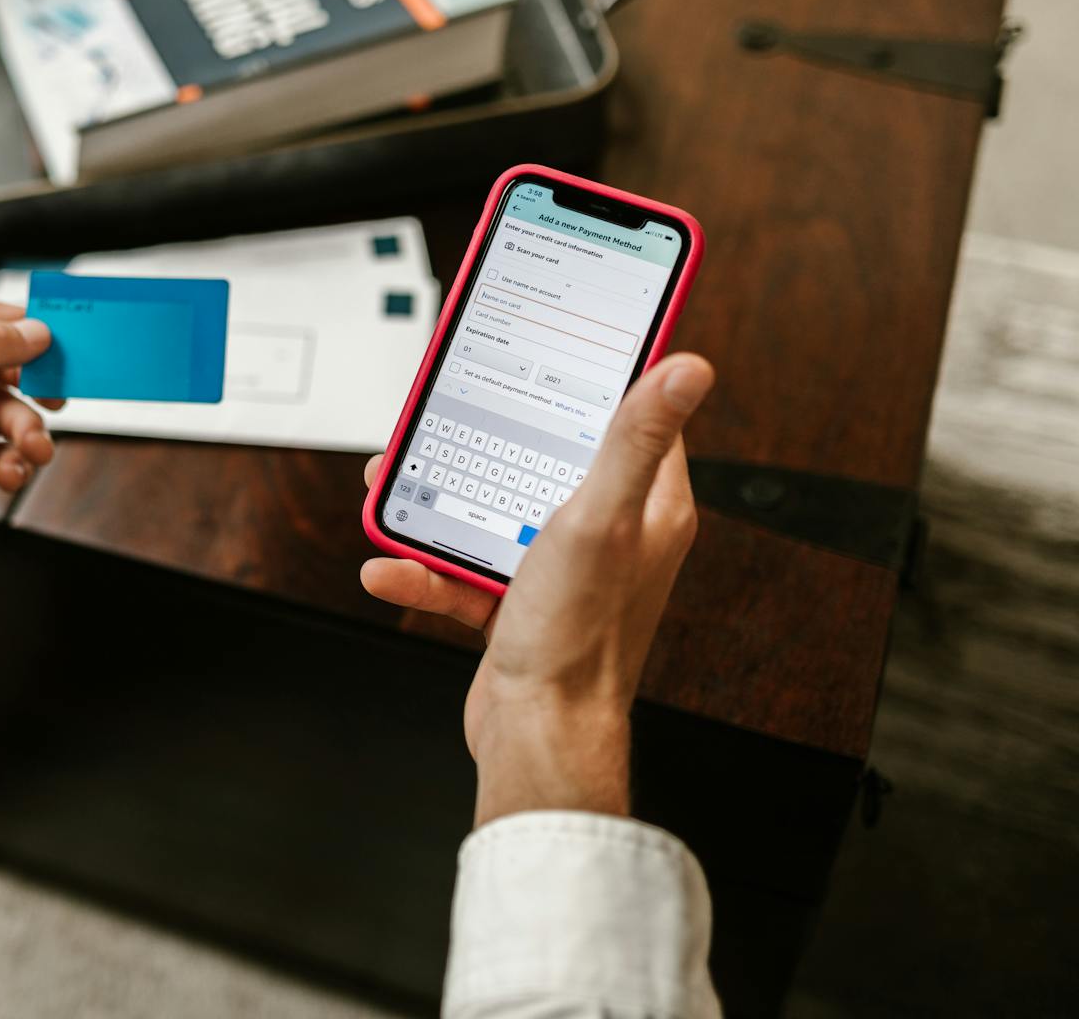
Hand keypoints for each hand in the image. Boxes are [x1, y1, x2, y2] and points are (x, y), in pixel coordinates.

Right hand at [360, 353, 713, 824]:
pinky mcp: (513, 603)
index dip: (592, 378)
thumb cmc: (580, 636)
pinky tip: (391, 565)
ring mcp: (556, 569)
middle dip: (486, 436)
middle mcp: (607, 534)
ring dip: (438, 498)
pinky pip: (460, 568)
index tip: (554, 342)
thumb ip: (633, 439)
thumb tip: (688, 367)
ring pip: (491, 508)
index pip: (630, 419)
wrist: (538, 736)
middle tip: (444, 411)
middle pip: (542, 457)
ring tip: (395, 482)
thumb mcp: (601, 518)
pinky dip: (423, 566)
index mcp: (646, 506)